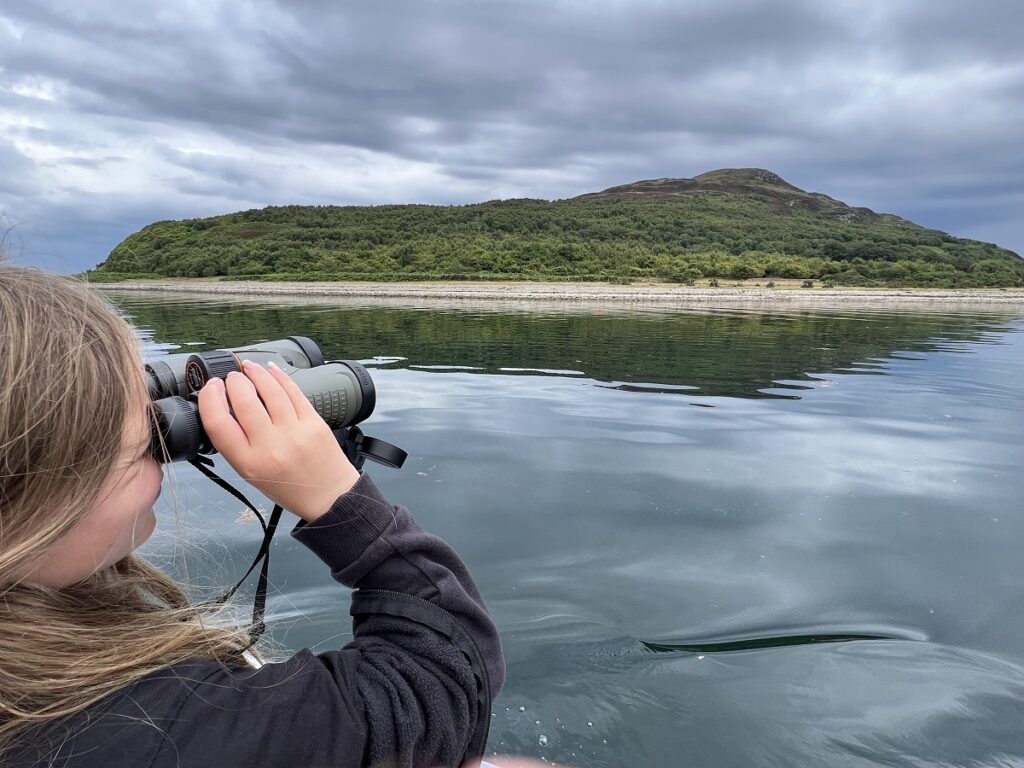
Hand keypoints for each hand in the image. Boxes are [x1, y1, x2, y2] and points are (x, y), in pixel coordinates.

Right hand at [197, 359, 359, 521]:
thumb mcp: (250, 473)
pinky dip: (280, 377)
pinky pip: (294, 392)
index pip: (218, 423)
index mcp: (248, 463)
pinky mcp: (314, 422)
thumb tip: (223, 407)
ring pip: (270, 391)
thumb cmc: (288, 486)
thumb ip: (236, 443)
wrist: (329, 495)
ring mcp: (295, 432)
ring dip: (256, 373)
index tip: (211, 388)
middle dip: (234, 381)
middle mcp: (271, 447)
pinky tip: (271, 370)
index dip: (209, 399)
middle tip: (232, 377)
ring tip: (249, 367)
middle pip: (244, 401)